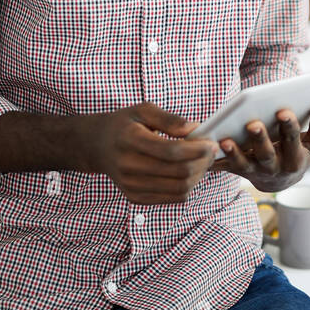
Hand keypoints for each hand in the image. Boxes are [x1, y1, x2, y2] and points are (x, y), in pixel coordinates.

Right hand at [88, 102, 217, 204]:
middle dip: (202, 163)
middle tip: (211, 152)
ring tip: (203, 162)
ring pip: (178, 189)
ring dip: (198, 176)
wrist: (98, 146)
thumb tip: (194, 129)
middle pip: (178, 172)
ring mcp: (130, 185)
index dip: (197, 149)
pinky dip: (187, 187)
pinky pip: (172, 198)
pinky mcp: (135, 197)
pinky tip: (190, 172)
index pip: (171, 151)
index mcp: (130, 140)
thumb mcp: (143, 110)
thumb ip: (170, 119)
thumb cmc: (125, 124)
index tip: (211, 143)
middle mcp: (128, 166)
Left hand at [212, 103, 309, 191]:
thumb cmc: (301, 153)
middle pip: (267, 155)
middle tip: (253, 124)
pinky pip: (226, 167)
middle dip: (261, 140)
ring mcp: (255, 172)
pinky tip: (210, 145)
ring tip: (226, 140)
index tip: (284, 111)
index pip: (294, 142)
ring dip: (234, 153)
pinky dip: (216, 160)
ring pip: (244, 165)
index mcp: (296, 159)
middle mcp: (275, 169)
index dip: (290, 128)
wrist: (282, 179)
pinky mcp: (239, 171)